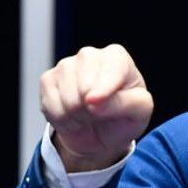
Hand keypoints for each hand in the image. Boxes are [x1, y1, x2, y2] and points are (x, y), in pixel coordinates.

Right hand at [39, 44, 153, 171]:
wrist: (100, 132)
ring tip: (87, 115)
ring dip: (79, 117)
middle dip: (93, 111)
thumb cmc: (124, 116)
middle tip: (101, 114)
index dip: (103, 92)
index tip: (95, 104)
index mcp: (117, 57)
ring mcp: (66, 65)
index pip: (111, 70)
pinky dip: (63, 120)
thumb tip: (94, 102)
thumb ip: (126, 104)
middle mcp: (89, 55)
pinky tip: (73, 116)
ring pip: (68, 100)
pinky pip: (51, 106)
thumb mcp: (140, 112)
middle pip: (85, 88)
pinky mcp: (48, 79)